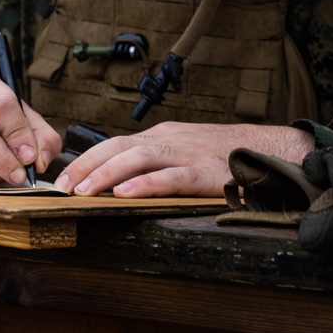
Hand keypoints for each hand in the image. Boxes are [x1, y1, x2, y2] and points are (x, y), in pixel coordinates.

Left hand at [57, 122, 315, 197]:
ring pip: (138, 158)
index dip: (86, 160)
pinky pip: (172, 177)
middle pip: (117, 146)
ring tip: (83, 191)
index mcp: (160, 137)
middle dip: (85, 166)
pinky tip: (126, 194)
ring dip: (106, 174)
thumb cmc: (223, 156)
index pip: (114, 144)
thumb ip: (153, 163)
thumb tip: (116, 181)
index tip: (62, 178)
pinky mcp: (206, 174)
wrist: (272, 151)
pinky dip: (147, 184)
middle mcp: (168, 140)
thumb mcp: (182, 153)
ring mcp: (187, 155)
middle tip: (61, 186)